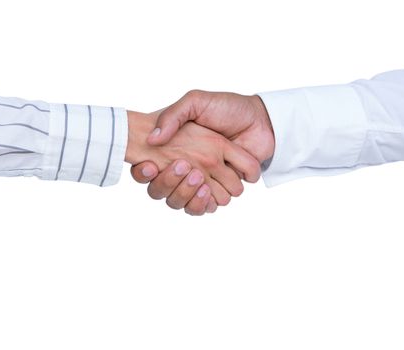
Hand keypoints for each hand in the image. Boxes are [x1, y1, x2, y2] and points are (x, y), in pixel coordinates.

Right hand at [125, 110, 260, 208]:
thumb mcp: (196, 102)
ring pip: (183, 202)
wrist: (260, 120)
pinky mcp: (221, 189)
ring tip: (199, 176)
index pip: (146, 171)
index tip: (151, 165)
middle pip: (163, 192)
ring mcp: (204, 180)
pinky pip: (206, 207)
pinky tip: (206, 189)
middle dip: (170, 183)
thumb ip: (173, 116)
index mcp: (173, 149)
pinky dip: (205, 203)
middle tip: (184, 166)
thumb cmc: (227, 108)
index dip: (143, 173)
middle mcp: (185, 168)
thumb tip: (153, 140)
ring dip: (189, 192)